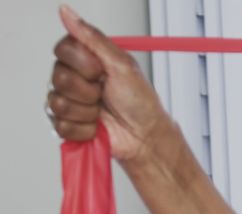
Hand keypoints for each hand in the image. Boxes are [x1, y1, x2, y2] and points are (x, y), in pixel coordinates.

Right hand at [47, 5, 168, 161]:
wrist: (145, 135)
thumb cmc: (140, 102)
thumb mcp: (122, 64)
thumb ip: (93, 38)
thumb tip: (67, 13)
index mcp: (85, 59)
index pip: (62, 50)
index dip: (83, 63)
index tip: (102, 71)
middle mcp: (73, 78)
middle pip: (59, 77)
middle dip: (88, 90)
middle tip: (105, 93)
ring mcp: (68, 101)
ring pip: (58, 103)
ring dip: (88, 110)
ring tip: (103, 111)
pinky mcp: (67, 124)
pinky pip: (62, 125)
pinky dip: (85, 128)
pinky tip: (97, 126)